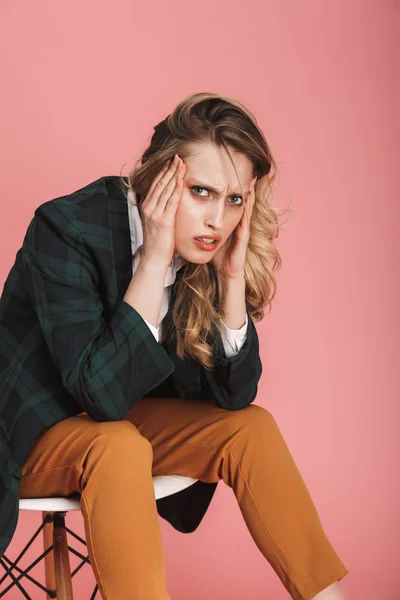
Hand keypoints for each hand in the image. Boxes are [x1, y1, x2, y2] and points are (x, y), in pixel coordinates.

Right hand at [140, 154, 186, 268]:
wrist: (153, 258)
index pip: (155, 184)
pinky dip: (177, 189)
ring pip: (166, 189)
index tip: (171, 161)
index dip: (163, 171)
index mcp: (146, 206)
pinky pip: (172, 201)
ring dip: (174, 174)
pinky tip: (182, 180)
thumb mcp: (155, 222)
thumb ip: (159, 209)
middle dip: (169, 168)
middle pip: (160, 183)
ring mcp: (155, 214)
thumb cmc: (157, 242)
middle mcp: (149, 207)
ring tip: (181, 163)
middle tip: (178, 156)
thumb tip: (166, 200)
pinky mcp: (164, 221)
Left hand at [211, 176, 256, 279]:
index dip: (232, 189)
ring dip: (249, 195)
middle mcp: (239, 224)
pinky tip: (247, 201)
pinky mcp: (244, 237)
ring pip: (247, 208)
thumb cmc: (218, 256)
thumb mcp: (209, 238)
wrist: (226, 272)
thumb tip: (186, 217)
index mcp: (230, 223)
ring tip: (251, 181)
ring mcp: (243, 230)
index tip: (230, 173)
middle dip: (244, 187)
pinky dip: (247, 210)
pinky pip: (246, 220)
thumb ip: (202, 228)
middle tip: (246, 170)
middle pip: (242, 202)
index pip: (231, 202)